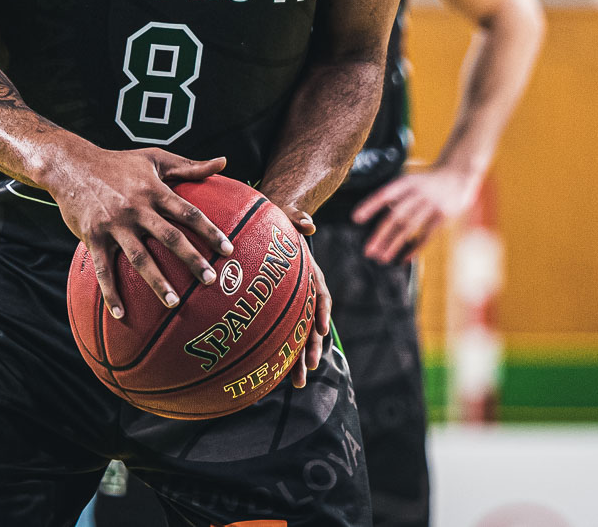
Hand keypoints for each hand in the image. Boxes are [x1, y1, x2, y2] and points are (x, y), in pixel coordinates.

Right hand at [47, 148, 234, 319]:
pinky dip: (111, 292)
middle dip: (191, 259)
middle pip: (169, 237)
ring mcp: (114, 224)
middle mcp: (136, 208)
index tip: (228, 250)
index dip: (209, 231)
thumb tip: (223, 162)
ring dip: (157, 281)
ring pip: (139, 257)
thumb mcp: (155, 158)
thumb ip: (189, 166)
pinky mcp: (93, 236)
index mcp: (154, 190)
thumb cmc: (118, 163)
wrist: (72, 165)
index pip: (187, 212)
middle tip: (210, 280)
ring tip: (175, 303)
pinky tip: (121, 314)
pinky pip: (103, 269)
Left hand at [283, 205, 331, 388]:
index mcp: (311, 274)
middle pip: (312, 324)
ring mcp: (294, 305)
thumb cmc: (282, 220)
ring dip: (301, 359)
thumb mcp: (289, 215)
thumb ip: (298, 218)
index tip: (320, 328)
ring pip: (300, 336)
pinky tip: (277, 375)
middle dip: (312, 346)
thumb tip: (308, 223)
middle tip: (309, 367)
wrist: (275, 224)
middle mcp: (306, 293)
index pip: (320, 295)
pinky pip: (285, 335)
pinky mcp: (282, 312)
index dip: (321, 312)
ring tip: (298, 383)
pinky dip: (284, 354)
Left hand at [350, 166, 478, 263]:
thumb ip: (395, 194)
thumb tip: (374, 213)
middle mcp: (419, 192)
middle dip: (380, 235)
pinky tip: (403, 258)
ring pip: (410, 227)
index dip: (370, 205)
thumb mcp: (411, 178)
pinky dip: (415, 248)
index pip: (385, 193)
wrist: (458, 174)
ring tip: (381, 258)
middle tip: (368, 251)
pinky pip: (427, 235)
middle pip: (396, 215)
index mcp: (407, 181)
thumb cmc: (426, 180)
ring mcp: (432, 204)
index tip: (355, 218)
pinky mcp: (443, 216)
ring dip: (394, 244)